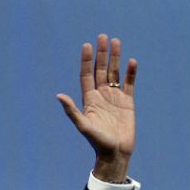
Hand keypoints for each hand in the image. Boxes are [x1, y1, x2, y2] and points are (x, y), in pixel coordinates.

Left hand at [57, 34, 137, 182]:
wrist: (115, 153)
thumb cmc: (97, 142)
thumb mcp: (83, 125)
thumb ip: (72, 111)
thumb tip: (58, 96)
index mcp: (89, 100)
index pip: (87, 75)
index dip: (87, 60)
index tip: (87, 45)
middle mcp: (101, 96)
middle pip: (101, 70)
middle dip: (101, 54)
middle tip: (102, 37)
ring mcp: (114, 98)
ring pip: (114, 73)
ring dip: (115, 58)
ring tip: (116, 42)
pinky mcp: (128, 102)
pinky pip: (129, 84)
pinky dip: (130, 73)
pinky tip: (131, 61)